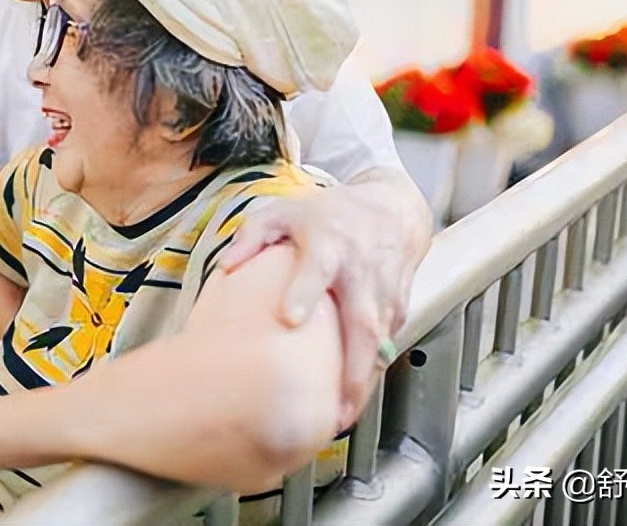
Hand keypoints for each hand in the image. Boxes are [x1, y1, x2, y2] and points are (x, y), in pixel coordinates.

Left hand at [219, 167, 430, 427]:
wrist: (392, 209)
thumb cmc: (330, 215)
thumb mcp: (285, 212)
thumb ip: (252, 236)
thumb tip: (227, 267)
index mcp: (329, 246)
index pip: (317, 269)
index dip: (304, 292)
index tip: (291, 319)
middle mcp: (361, 272)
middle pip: (362, 324)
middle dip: (351, 369)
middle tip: (333, 409)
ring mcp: (385, 293)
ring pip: (380, 344)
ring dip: (363, 382)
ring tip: (341, 418)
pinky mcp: (400, 308)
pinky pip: (388, 345)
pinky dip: (373, 372)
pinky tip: (354, 396)